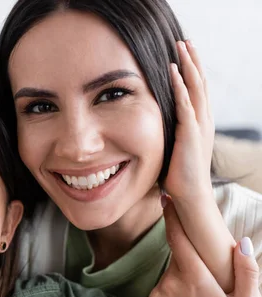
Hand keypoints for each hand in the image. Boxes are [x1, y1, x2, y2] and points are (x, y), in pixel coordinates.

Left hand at [143, 199, 259, 296]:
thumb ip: (248, 272)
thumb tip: (243, 242)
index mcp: (195, 279)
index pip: (179, 238)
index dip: (172, 216)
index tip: (165, 197)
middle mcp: (170, 284)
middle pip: (179, 259)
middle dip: (192, 266)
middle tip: (208, 291)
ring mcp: (155, 296)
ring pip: (170, 276)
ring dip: (183, 283)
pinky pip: (160, 291)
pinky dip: (171, 295)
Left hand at [164, 40, 214, 202]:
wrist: (190, 195)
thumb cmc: (179, 175)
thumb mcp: (174, 147)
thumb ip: (170, 134)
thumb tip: (154, 129)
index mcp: (200, 122)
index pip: (198, 89)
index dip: (192, 69)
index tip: (183, 53)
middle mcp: (203, 119)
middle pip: (200, 82)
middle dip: (192, 59)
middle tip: (184, 40)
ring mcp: (199, 125)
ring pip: (196, 87)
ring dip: (187, 65)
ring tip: (181, 46)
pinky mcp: (191, 132)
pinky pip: (186, 103)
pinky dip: (180, 85)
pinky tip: (173, 71)